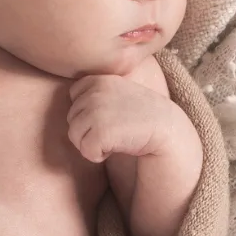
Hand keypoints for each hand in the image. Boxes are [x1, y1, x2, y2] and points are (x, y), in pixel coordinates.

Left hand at [66, 73, 188, 162]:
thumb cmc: (141, 114)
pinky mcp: (99, 132)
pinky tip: (117, 146)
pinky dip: (98, 155)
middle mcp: (94, 93)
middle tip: (115, 128)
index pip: (73, 97)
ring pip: (75, 137)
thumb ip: (96, 90)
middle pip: (72, 119)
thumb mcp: (118, 90)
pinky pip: (86, 151)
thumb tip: (69, 98)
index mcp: (97, 79)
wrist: (166, 128)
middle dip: (89, 129)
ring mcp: (95, 112)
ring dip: (92, 143)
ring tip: (115, 136)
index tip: (110, 114)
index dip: (88, 111)